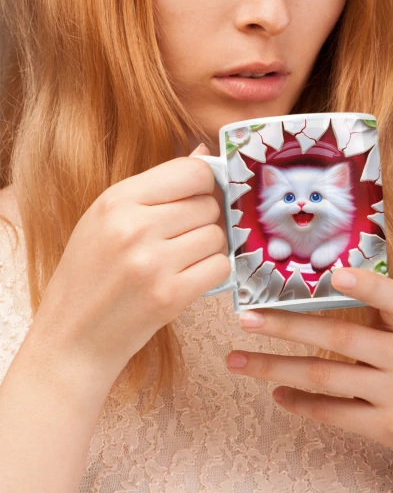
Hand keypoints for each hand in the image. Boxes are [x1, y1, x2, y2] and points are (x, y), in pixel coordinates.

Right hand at [31, 147, 230, 380]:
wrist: (72, 339)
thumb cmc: (90, 275)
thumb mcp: (106, 219)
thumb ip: (155, 187)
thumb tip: (205, 153)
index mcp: (116, 200)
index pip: (193, 171)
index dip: (204, 184)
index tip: (196, 198)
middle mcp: (134, 227)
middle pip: (208, 204)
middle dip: (203, 220)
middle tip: (180, 239)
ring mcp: (153, 263)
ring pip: (218, 236)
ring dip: (208, 248)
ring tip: (179, 261)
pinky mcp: (170, 296)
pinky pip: (220, 267)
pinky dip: (212, 273)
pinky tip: (187, 279)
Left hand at [227, 268, 392, 479]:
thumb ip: (386, 315)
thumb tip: (328, 281)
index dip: (367, 284)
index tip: (333, 272)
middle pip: (339, 337)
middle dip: (286, 326)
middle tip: (246, 318)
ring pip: (324, 377)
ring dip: (274, 367)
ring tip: (237, 360)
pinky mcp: (387, 428)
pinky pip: (332, 412)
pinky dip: (299, 402)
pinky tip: (276, 392)